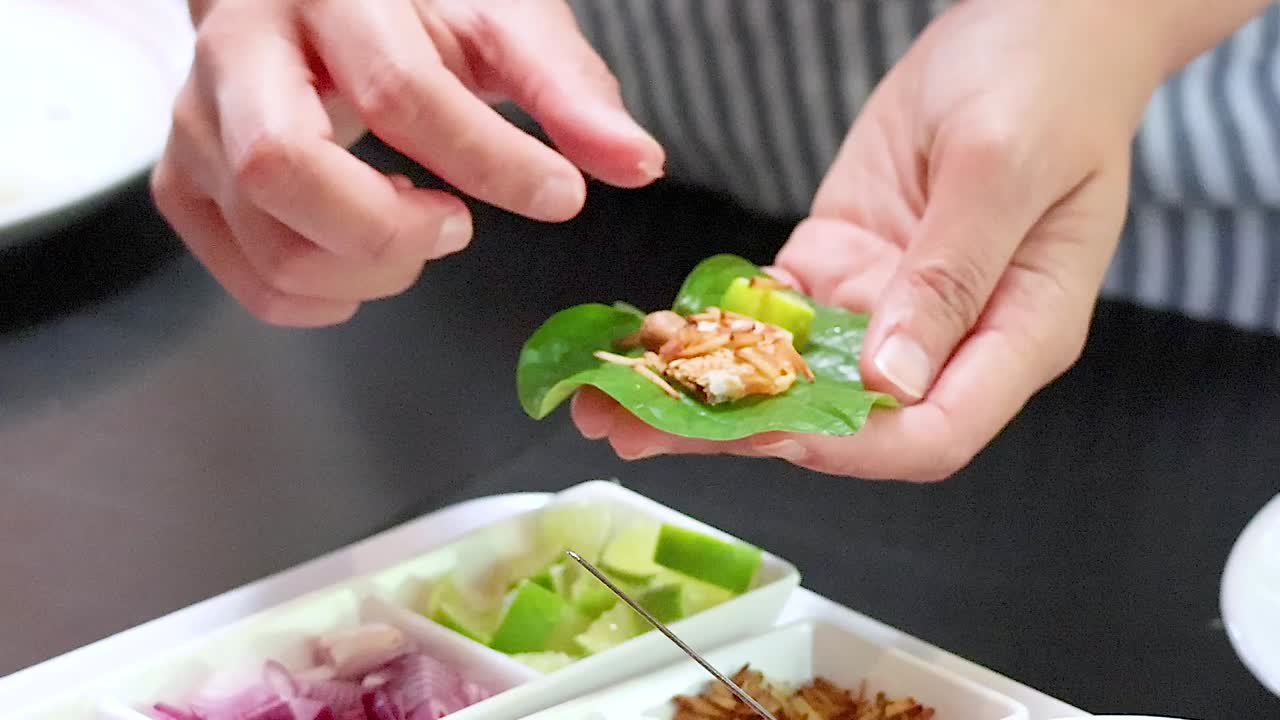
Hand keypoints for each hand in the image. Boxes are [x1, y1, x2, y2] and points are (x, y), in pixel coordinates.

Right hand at [152, 0, 663, 325]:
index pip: (400, 93)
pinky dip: (320, 296)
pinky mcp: (184, 180)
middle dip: (390, 231)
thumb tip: (637, 164)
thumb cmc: (415, 5)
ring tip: (418, 228)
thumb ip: (567, 88)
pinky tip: (364, 257)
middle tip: (455, 225)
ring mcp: (196, 122)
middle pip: (285, 171)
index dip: (491, 162)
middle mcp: (239, 53)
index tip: (562, 196)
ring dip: (367, 271)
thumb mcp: (502, 19)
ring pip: (267, 240)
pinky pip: (245, 277)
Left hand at [572, 0, 1164, 479]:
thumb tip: (891, 377)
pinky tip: (654, 337)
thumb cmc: (1048, 84)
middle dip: (740, 431)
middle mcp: (945, 340)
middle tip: (641, 430)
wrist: (1032, 22)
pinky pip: (770, 315)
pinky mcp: (839, 265)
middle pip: (841, 420)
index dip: (849, 446)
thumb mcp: (1001, 168)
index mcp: (1014, 335)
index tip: (768, 426)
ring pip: (791, 375)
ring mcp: (886, 306)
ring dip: (709, 391)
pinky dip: (714, 329)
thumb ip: (950, 274)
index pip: (930, 435)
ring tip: (614, 399)